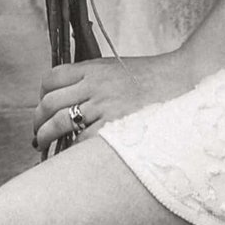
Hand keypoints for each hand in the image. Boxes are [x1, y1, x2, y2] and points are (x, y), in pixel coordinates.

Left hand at [33, 49, 197, 154]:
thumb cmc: (156, 79)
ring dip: (45, 136)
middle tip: (37, 133)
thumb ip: (95, 80)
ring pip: (59, 121)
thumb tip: (72, 97)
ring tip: (43, 145)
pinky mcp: (116, 124)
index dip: (41, 95)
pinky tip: (70, 155)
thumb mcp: (119, 69)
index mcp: (94, 69)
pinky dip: (71, 148)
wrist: (186, 79)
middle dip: (38, 120)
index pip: (52, 78)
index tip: (42, 109)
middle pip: (50, 102)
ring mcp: (104, 105)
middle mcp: (95, 85)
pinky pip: (82, 139)